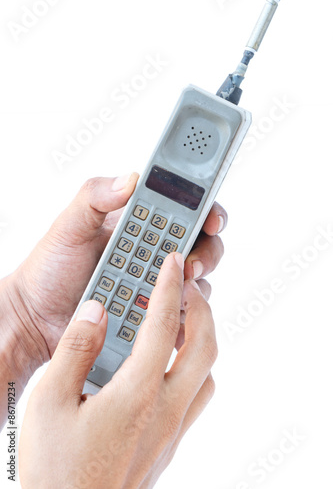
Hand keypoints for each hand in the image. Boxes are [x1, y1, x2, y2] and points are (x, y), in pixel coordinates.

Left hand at [7, 175, 226, 362]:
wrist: (38, 315)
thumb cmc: (51, 267)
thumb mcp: (69, 225)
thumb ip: (95, 195)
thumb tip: (130, 179)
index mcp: (139, 225)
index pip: (185, 210)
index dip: (206, 212)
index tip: (211, 221)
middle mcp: (153, 253)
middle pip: (201, 245)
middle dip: (206, 252)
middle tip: (191, 264)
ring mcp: (155, 284)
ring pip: (197, 280)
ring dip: (196, 284)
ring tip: (178, 291)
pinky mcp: (153, 313)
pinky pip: (182, 313)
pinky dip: (185, 315)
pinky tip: (173, 318)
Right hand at [19, 253, 216, 488]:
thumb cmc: (56, 471)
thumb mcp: (49, 403)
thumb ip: (76, 350)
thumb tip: (97, 311)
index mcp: (137, 394)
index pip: (164, 326)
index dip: (170, 288)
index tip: (173, 263)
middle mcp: (165, 411)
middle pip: (204, 347)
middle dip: (202, 308)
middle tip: (187, 287)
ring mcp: (172, 432)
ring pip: (206, 375)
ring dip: (201, 342)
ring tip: (181, 323)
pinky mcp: (170, 447)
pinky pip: (195, 398)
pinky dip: (192, 370)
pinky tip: (166, 367)